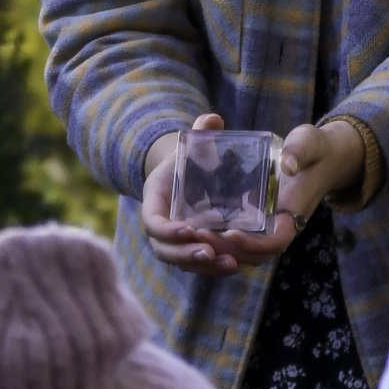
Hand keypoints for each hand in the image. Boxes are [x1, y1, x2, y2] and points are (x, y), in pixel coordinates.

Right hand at [141, 114, 242, 277]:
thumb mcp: (191, 146)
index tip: (188, 228)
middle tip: (209, 252)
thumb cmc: (187, 161)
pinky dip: (214, 269)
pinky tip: (235, 265)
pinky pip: (198, 266)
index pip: (153, 223)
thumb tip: (213, 119)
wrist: (185, 178)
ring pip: (183, 263)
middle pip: (165, 251)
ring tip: (229, 263)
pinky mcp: (191, 251)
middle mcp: (161, 228)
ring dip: (204, 267)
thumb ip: (200, 132)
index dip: (167, 230)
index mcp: (154, 203)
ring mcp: (175, 243)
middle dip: (186, 255)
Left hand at [191, 117, 367, 270]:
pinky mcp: (255, 221)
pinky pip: (237, 240)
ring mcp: (267, 227)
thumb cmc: (313, 149)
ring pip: (242, 252)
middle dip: (226, 250)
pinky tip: (193, 230)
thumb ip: (300, 151)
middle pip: (254, 254)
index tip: (229, 232)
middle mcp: (279, 227)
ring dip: (218, 249)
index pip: (276, 242)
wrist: (318, 157)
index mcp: (293, 214)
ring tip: (189, 235)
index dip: (253, 243)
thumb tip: (288, 164)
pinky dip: (217, 241)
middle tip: (197, 234)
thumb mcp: (308, 143)